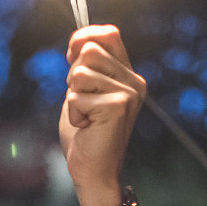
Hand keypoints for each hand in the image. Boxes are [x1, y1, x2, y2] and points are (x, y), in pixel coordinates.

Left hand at [59, 24, 146, 205]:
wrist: (93, 171)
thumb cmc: (86, 134)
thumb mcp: (85, 92)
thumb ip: (86, 66)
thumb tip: (78, 42)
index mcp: (129, 75)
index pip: (109, 34)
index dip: (84, 39)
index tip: (72, 58)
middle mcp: (134, 82)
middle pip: (90, 49)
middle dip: (74, 75)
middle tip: (83, 102)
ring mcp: (128, 94)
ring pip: (81, 71)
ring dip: (73, 96)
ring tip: (86, 116)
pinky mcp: (117, 106)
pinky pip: (76, 96)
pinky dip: (74, 113)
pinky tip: (87, 127)